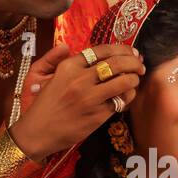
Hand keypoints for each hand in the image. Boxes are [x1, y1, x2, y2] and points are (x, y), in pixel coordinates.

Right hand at [11, 44, 144, 159]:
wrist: (38, 132)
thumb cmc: (44, 104)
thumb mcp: (49, 76)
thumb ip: (59, 59)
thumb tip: (68, 46)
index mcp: (68, 66)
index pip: (102, 50)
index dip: (121, 49)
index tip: (130, 51)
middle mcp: (80, 79)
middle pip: (117, 63)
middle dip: (134, 62)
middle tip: (139, 65)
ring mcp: (90, 98)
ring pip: (123, 81)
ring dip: (134, 78)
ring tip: (136, 79)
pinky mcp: (97, 115)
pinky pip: (121, 101)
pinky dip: (128, 96)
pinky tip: (127, 95)